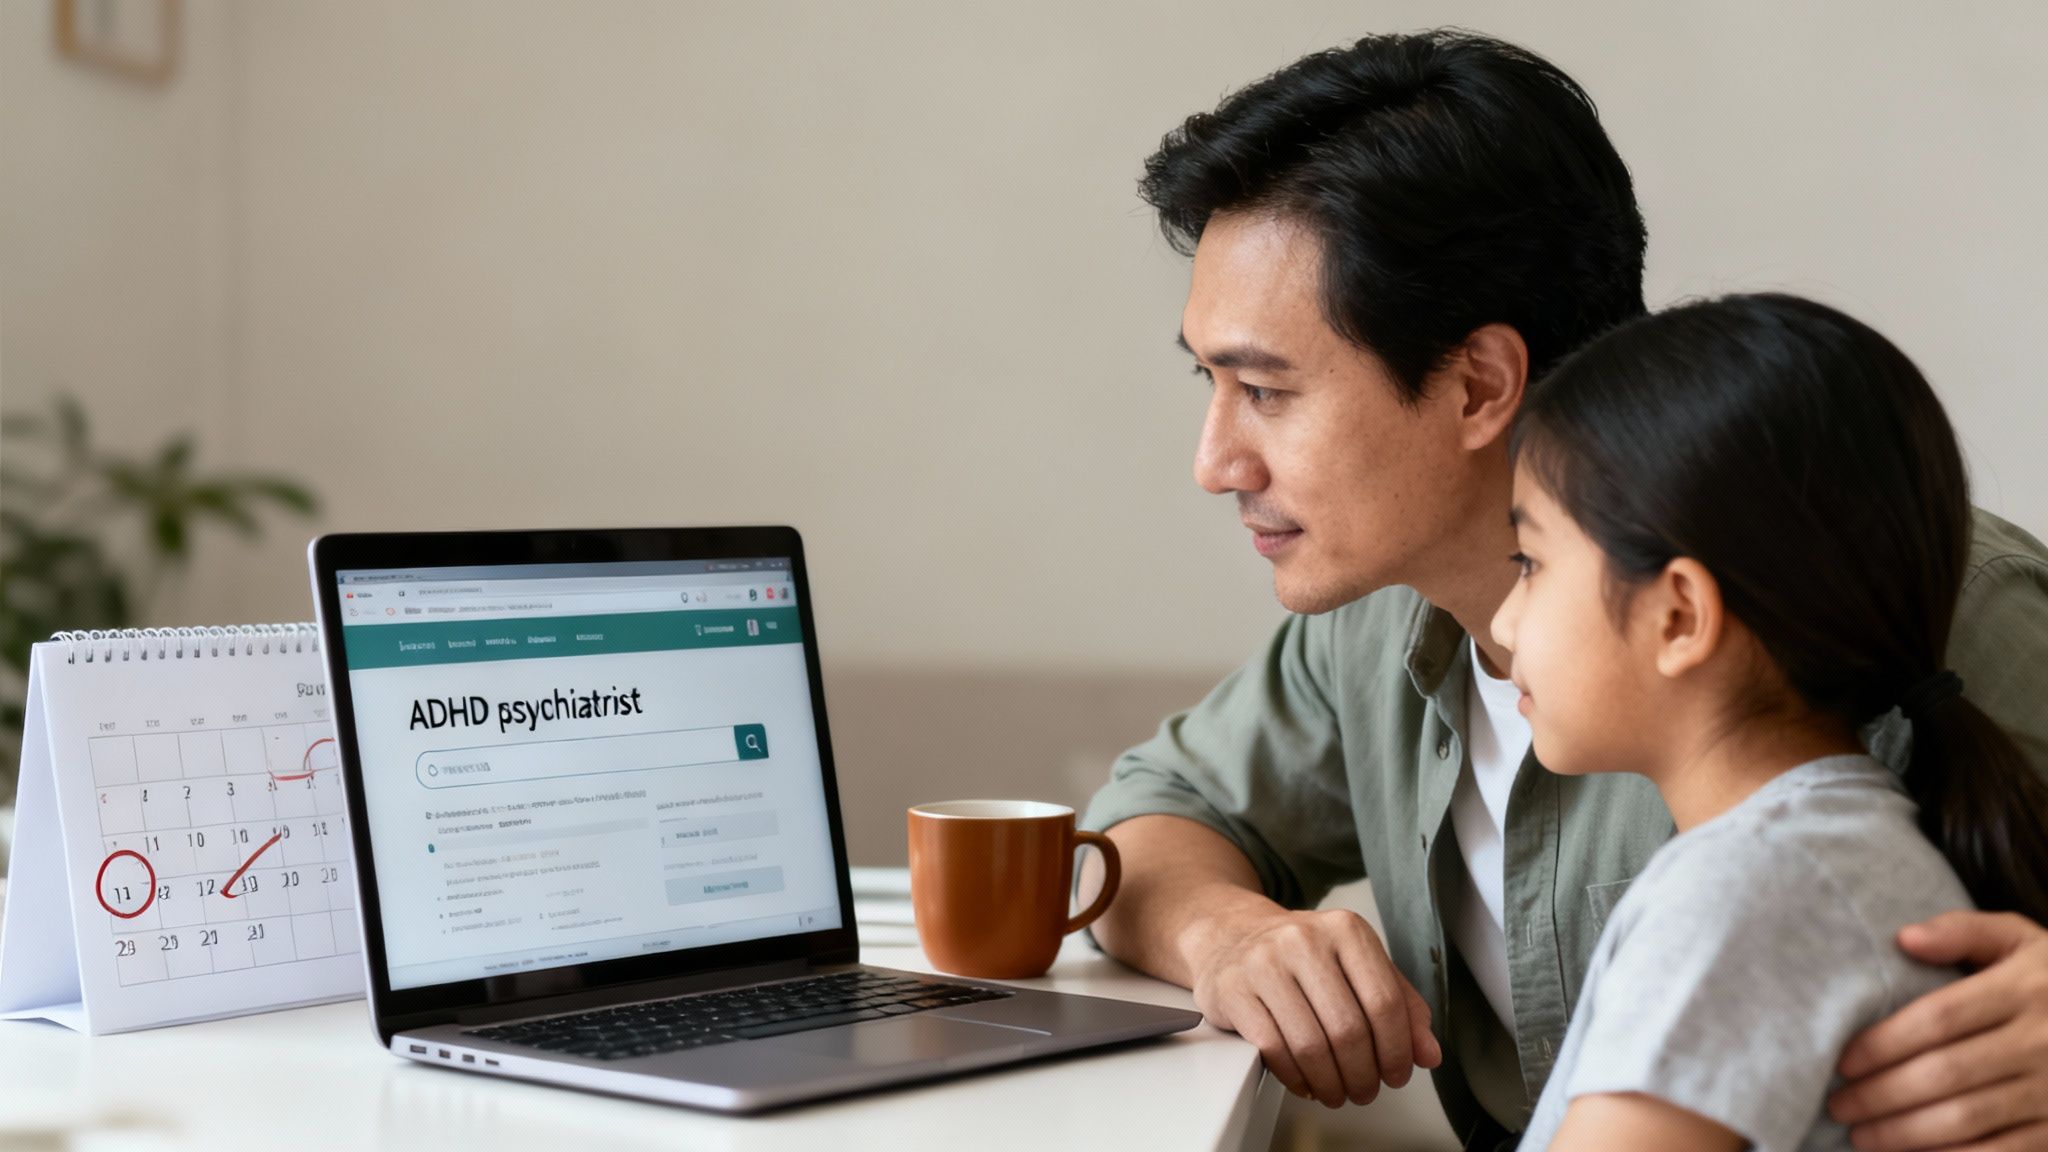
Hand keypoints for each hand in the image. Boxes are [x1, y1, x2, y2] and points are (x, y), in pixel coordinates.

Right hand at [1186, 906, 1441, 1108]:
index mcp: (1346, 930)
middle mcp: (1304, 939)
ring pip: (1311, 1045)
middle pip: (1349, 1029)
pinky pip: (1274, 1049)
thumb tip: (1428, 1053)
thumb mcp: (1357, 966)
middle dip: (1363, 1074)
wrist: (1232, 935)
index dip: (1397, 1050)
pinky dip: (1296, 1077)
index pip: (1385, 1002)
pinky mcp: (1233, 989)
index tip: (1396, 1074)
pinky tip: (1306, 1082)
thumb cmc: (1302, 957)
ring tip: (1338, 1092)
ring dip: (1331, 1083)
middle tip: (1365, 1091)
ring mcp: (1264, 962)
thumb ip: (1401, 1005)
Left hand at [1829, 910, 2047, 1150]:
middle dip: (1882, 1094)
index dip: (1884, 1043)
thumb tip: (1904, 937)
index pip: (1939, 1019)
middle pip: (1945, 1073)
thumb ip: (1962, 932)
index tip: (1842, 1061)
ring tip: (1861, 1135)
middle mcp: (2043, 1041)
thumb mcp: (2019, 939)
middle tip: (1838, 1104)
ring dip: (1906, 1132)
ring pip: (1968, 1117)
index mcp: (2024, 990)